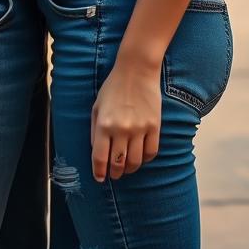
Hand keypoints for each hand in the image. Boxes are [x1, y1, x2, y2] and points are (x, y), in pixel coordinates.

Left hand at [90, 60, 161, 181]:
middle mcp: (121, 129)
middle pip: (118, 164)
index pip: (100, 158)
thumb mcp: (97, 106)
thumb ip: (94, 130)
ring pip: (135, 162)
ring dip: (129, 169)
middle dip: (114, 173)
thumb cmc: (114, 87)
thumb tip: (97, 153)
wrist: (136, 70)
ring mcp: (139, 129)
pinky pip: (151, 153)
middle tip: (114, 174)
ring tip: (126, 167)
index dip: (99, 172)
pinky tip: (140, 156)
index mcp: (103, 124)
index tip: (100, 178)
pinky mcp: (154, 126)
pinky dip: (145, 159)